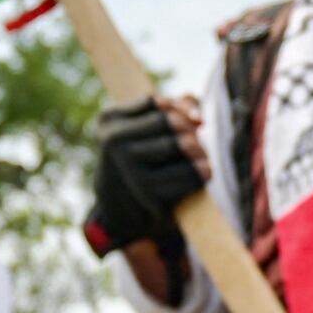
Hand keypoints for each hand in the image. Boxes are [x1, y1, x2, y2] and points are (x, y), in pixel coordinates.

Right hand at [89, 97, 207, 252]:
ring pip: (181, 146)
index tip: (196, 121)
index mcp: (109, 120)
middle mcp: (113, 142)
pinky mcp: (148, 193)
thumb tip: (197, 119)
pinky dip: (200, 174)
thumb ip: (176, 109)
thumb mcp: (148, 129)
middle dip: (192, 132)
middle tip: (199, 146)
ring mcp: (128, 168)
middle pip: (171, 123)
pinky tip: (203, 175)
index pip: (155, 103)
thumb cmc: (142, 159)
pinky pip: (187, 175)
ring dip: (201, 152)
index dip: (181, 109)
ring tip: (204, 161)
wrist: (124, 209)